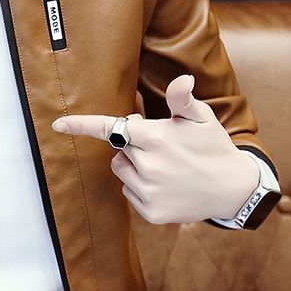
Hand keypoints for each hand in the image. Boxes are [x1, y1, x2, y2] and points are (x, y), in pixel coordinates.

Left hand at [50, 74, 259, 224]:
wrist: (233, 190)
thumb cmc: (213, 147)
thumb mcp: (201, 118)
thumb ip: (182, 99)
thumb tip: (182, 79)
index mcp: (156, 138)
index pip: (111, 127)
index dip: (81, 125)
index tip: (57, 124)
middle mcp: (149, 166)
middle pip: (119, 149)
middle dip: (134, 145)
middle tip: (163, 146)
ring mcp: (148, 191)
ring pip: (122, 171)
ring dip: (135, 167)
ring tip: (166, 167)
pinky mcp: (150, 212)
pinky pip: (129, 193)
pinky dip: (141, 189)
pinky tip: (166, 186)